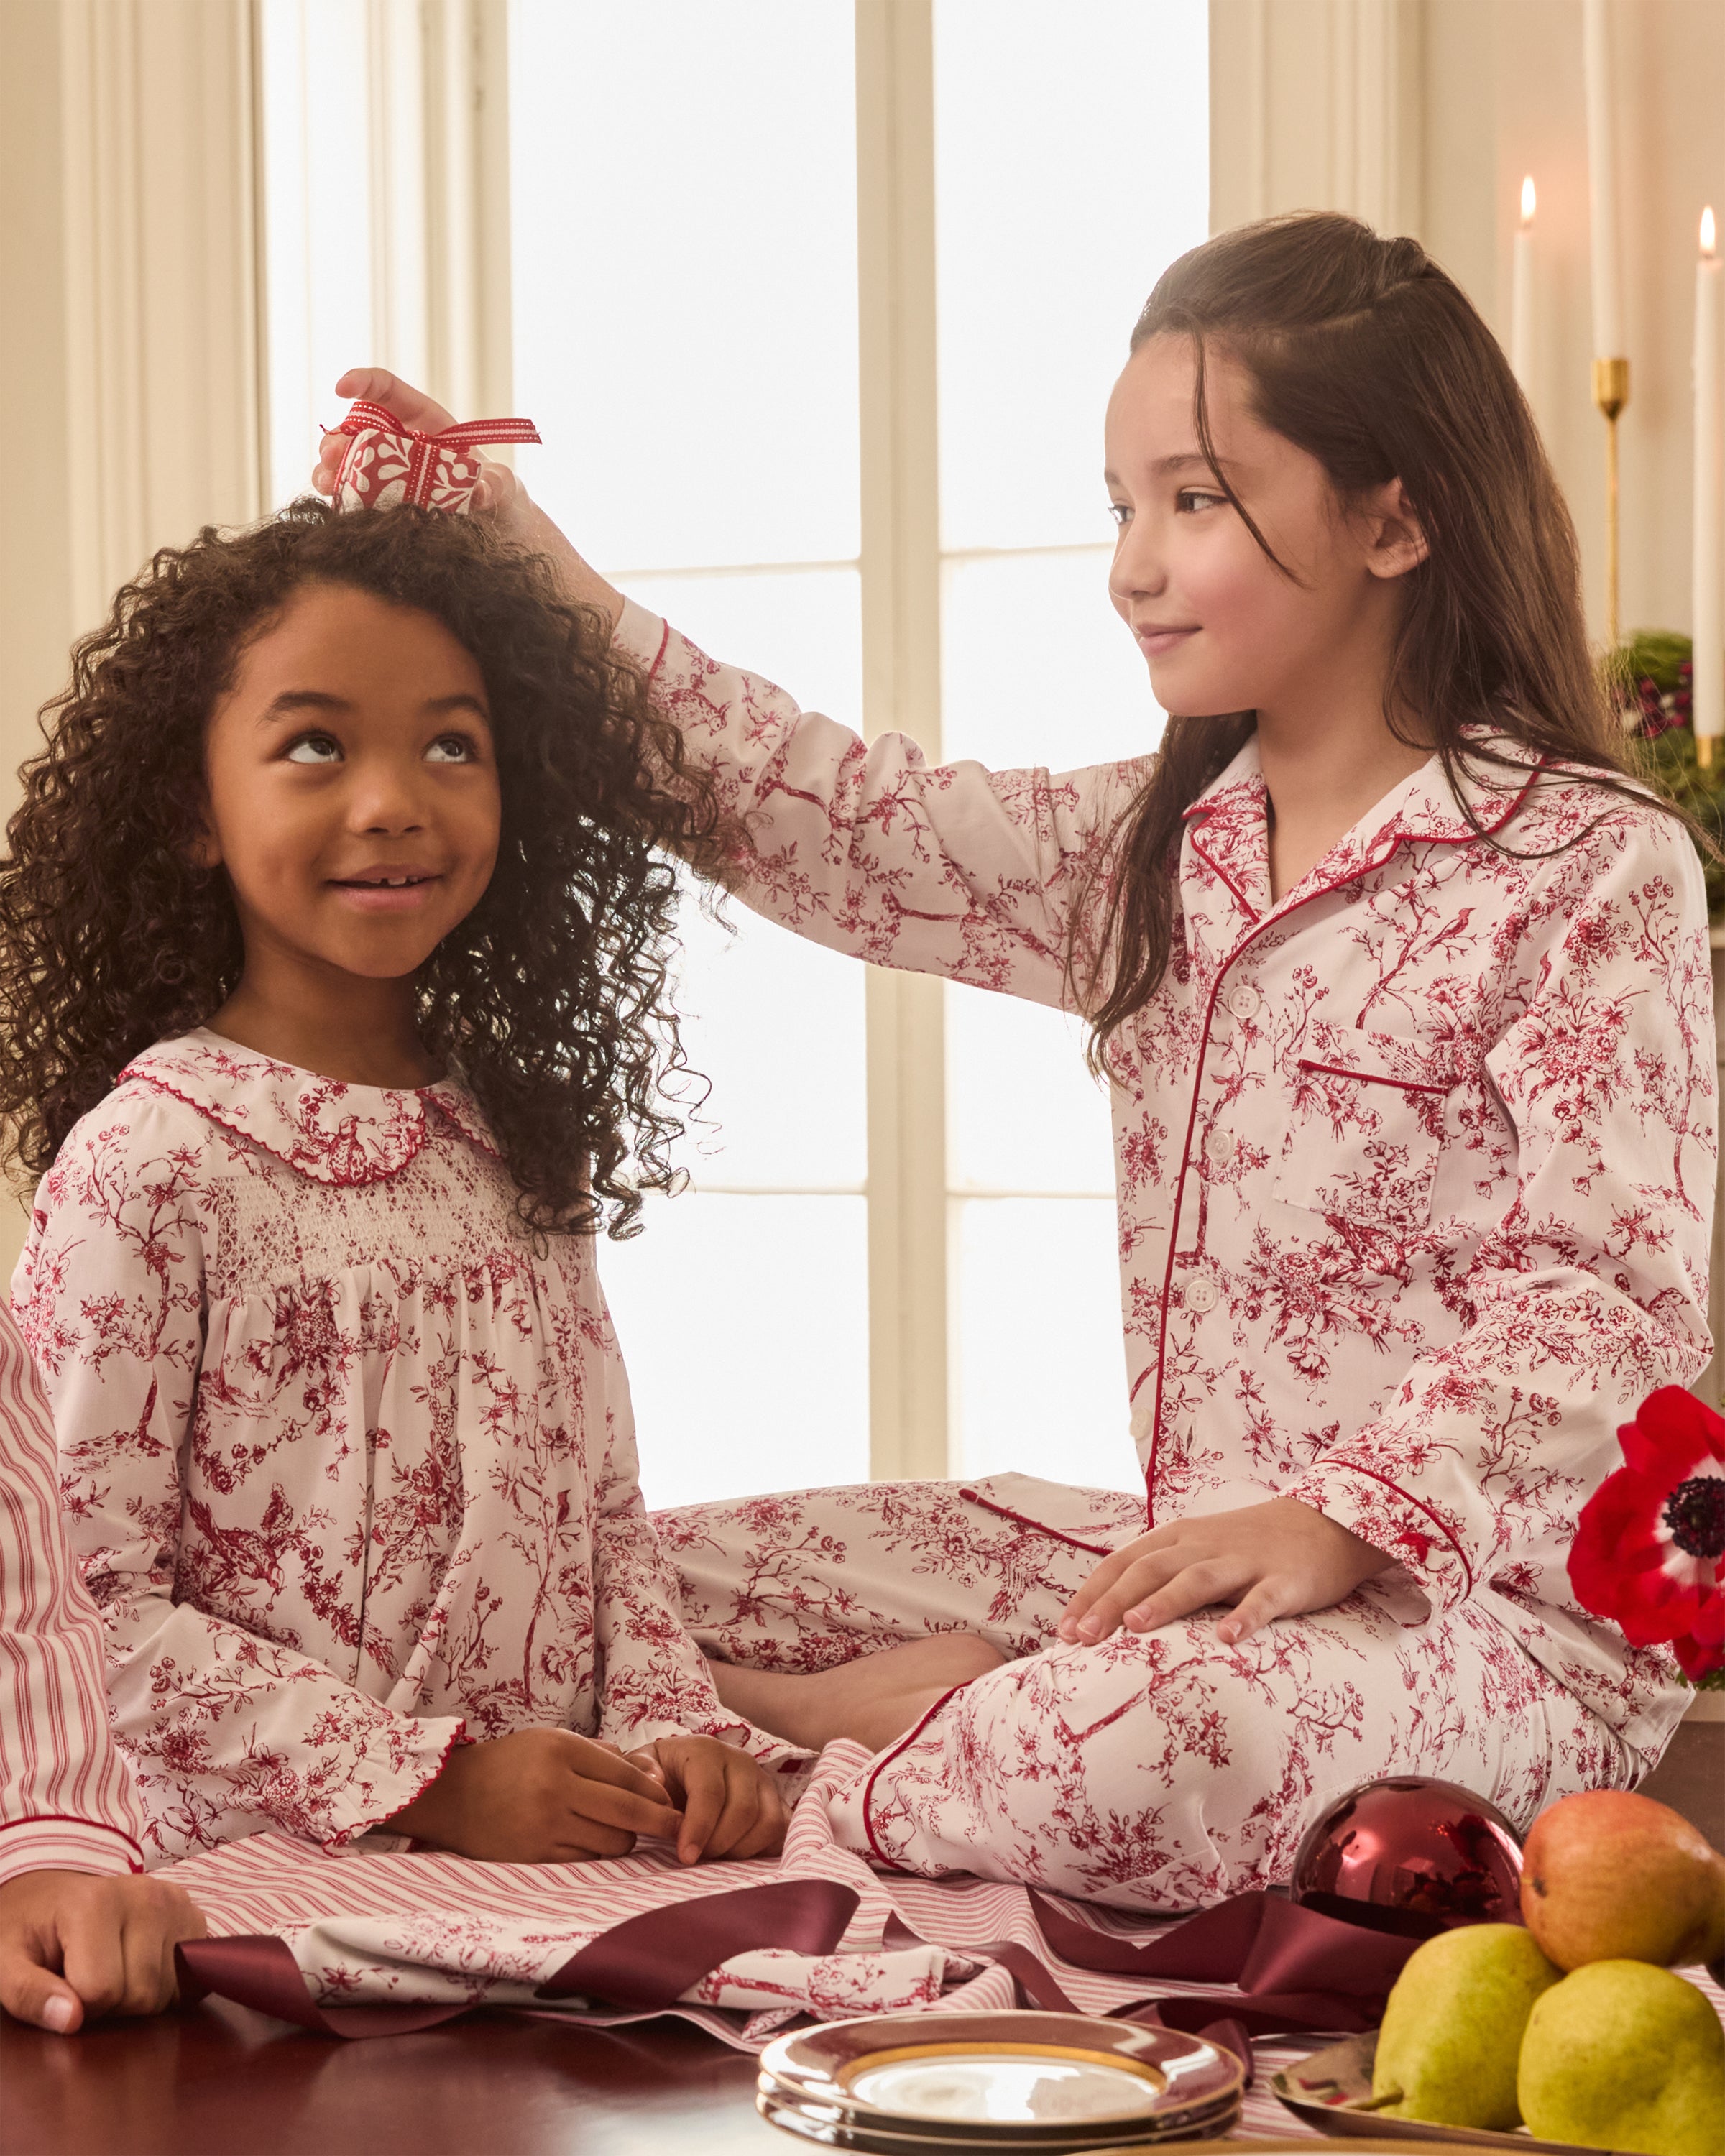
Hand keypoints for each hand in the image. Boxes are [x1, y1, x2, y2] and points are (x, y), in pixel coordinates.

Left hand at [0, 1869, 206, 2032]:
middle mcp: (146, 1895)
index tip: (63, 1986)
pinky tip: (140, 1969)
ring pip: (168, 1993)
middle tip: (87, 1981)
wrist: (55, 1897)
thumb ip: (27, 1994)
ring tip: (114, 1973)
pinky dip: (165, 1988)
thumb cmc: (30, 1933)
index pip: (101, 1992)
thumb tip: (72, 2020)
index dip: (77, 2007)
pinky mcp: (195, 1916)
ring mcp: (177, 1903)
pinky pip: (190, 1981)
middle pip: (141, 1995)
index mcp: (96, 1903)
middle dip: (111, 2006)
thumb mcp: (5, 1962)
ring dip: (138, 1999)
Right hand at [311, 369, 623, 626]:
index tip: (340, 387)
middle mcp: (401, 445)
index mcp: (428, 424)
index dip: (363, 382)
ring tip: (325, 482)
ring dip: (330, 469)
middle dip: (339, 439)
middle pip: (359, 430)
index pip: (388, 391)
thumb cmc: (503, 500)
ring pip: (349, 463)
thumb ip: (497, 485)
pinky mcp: (381, 503)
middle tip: (331, 455)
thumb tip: (483, 489)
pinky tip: (332, 506)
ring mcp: (387, 474)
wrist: (499, 535)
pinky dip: (339, 499)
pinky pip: (354, 496)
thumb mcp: (505, 489)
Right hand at [385, 1728, 682, 1862]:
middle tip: (676, 1826)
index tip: (672, 1800)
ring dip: (624, 1839)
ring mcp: (545, 1825)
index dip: (655, 1791)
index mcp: (562, 1752)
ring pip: (611, 1841)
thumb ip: (599, 1754)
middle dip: (659, 1821)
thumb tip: (648, 1776)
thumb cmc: (509, 1763)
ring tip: (620, 1831)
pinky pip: (586, 1861)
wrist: (452, 1795)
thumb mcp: (551, 1741)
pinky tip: (593, 1844)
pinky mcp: (535, 1856)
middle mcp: (556, 1788)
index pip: (626, 1775)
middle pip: (627, 1811)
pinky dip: (597, 1854)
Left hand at [627, 1735, 788, 1865]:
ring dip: (741, 1849)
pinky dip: (763, 1849)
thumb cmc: (660, 1774)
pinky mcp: (778, 1802)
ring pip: (767, 1822)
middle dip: (719, 1843)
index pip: (711, 1792)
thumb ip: (641, 1771)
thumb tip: (656, 1783)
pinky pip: (783, 1830)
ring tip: (715, 1856)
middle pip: (743, 1811)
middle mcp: (741, 1761)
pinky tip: (737, 1856)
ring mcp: (764, 1782)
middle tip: (697, 1858)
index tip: (685, 1856)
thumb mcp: (642, 1767)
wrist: (682, 1771)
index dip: (699, 1828)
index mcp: (706, 1751)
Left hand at [1056, 1498, 1393, 1649]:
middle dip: (1111, 1602)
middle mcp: (1203, 1546)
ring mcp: (1244, 1562)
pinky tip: (1229, 1639)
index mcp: (1177, 1539)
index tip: (1065, 1630)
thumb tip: (1108, 1614)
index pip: (1123, 1563)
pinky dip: (1244, 1617)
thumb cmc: (1249, 1545)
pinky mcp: (1284, 1580)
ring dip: (1164, 1602)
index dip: (1092, 1594)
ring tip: (1135, 1627)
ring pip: (1197, 1579)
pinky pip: (1262, 1600)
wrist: (1324, 1523)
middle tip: (1082, 1638)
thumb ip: (1160, 1575)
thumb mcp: (1197, 1551)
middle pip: (1149, 1570)